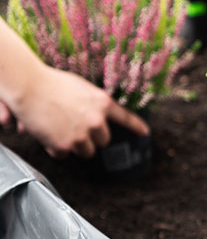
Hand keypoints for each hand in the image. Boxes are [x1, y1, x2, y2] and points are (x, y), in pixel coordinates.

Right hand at [3, 65, 148, 158]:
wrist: (29, 86)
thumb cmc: (50, 83)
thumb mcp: (80, 88)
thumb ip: (91, 104)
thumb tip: (96, 120)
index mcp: (102, 103)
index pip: (124, 117)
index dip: (136, 127)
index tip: (145, 133)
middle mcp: (97, 120)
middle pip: (103, 141)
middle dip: (91, 138)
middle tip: (74, 128)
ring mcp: (82, 135)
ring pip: (87, 151)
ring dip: (76, 145)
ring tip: (60, 130)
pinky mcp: (66, 146)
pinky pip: (65, 155)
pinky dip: (57, 149)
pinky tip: (48, 135)